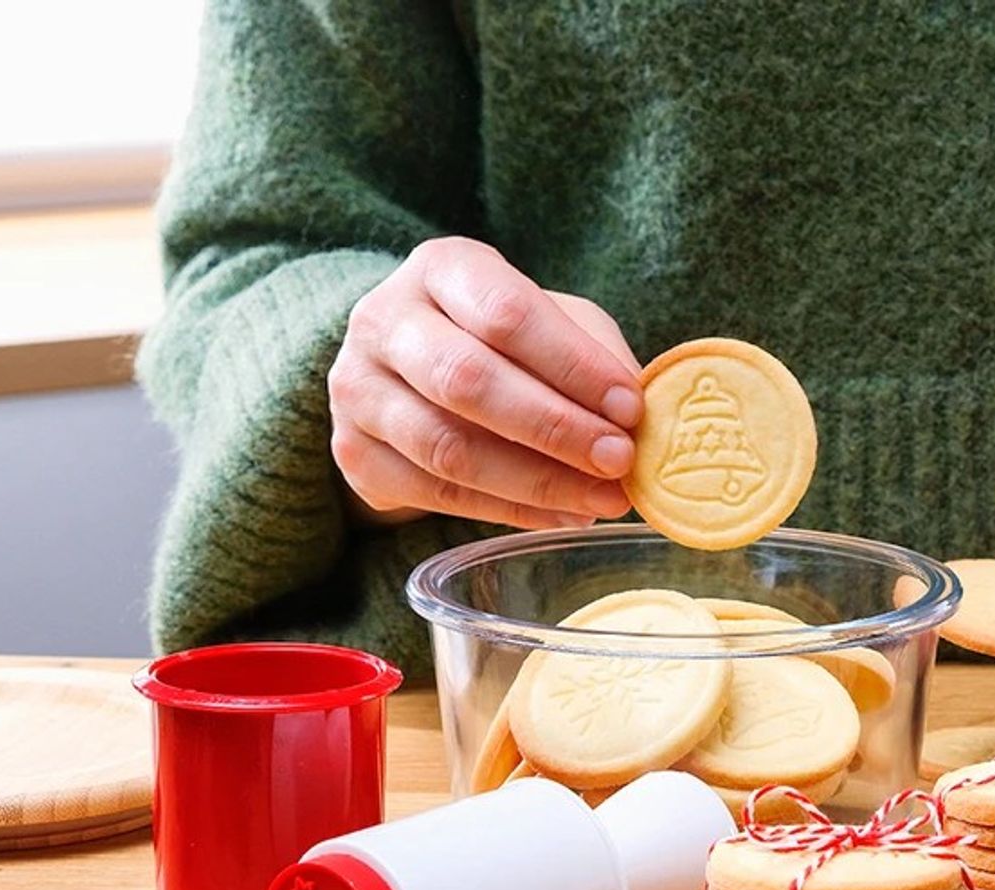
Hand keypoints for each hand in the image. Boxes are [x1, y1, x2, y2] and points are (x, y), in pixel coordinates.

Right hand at [327, 237, 644, 528]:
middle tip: (619, 461)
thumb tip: (639, 414)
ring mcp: (358, 390)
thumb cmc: (504, 338)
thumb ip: (593, 354)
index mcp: (440, 268)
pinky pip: (437, 493)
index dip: (573, 365)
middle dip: (555, 428)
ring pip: (447, 447)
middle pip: (468, 381)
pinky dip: (509, 512)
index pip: (505, 313)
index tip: (631, 408)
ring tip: (601, 500)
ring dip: (536, 482)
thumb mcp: (554, 320)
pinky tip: (562, 515)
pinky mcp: (354, 454)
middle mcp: (383, 321)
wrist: (413, 369)